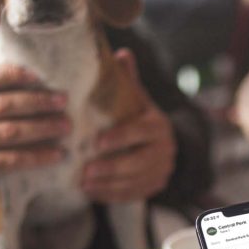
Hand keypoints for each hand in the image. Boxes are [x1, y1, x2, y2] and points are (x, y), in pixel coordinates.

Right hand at [0, 39, 70, 213]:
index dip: (12, 75)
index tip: (39, 76)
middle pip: (2, 106)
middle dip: (37, 103)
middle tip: (63, 101)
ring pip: (8, 133)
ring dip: (41, 130)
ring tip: (66, 126)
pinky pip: (8, 161)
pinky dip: (34, 158)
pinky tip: (56, 155)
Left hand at [81, 49, 176, 202]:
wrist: (163, 143)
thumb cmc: (140, 117)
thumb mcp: (137, 99)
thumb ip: (128, 81)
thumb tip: (121, 53)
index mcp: (159, 125)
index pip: (140, 132)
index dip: (120, 137)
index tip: (97, 142)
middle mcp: (165, 150)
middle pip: (139, 162)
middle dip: (111, 168)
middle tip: (86, 170)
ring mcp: (162, 171)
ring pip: (135, 182)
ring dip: (107, 185)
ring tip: (83, 183)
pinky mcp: (155, 187)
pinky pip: (133, 195)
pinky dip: (111, 195)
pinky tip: (91, 192)